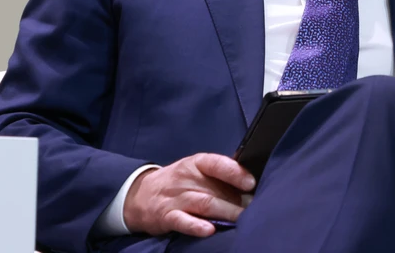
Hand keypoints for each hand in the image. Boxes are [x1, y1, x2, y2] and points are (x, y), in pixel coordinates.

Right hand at [123, 153, 255, 236]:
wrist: (140, 194)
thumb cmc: (179, 181)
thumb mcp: (196, 168)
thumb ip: (220, 171)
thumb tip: (250, 176)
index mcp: (196, 163)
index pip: (216, 164)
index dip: (234, 173)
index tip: (251, 183)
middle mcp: (186, 179)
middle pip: (214, 190)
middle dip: (236, 201)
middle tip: (254, 208)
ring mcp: (175, 198)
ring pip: (204, 204)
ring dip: (225, 213)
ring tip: (241, 219)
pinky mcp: (166, 217)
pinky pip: (182, 221)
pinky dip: (196, 226)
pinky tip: (210, 230)